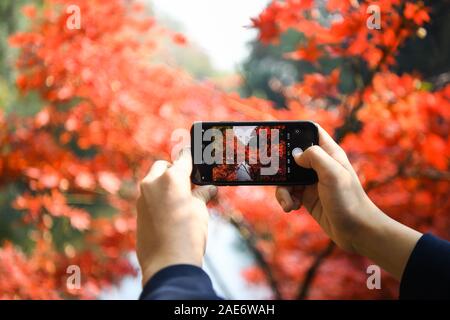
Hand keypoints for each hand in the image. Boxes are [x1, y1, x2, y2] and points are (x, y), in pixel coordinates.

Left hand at [136, 148, 216, 285]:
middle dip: (174, 170)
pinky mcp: (138, 211)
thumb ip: (201, 195)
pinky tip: (171, 211)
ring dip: (165, 184)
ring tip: (182, 198)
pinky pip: (149, 196)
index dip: (191, 156)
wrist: (167, 263)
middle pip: (163, 166)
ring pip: (154, 181)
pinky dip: (159, 198)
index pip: (183, 158)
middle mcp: (153, 183)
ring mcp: (142, 197)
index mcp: (172, 177)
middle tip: (189, 183)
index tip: (195, 155)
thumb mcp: (200, 211)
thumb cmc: (188, 234)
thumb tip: (208, 189)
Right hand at [275, 124, 420, 278]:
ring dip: (282, 189)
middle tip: (273, 173)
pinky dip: (286, 199)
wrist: (356, 231)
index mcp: (329, 153)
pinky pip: (288, 193)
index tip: (277, 135)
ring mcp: (312, 181)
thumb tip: (296, 154)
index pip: (311, 132)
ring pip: (287, 177)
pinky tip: (291, 207)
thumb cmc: (349, 201)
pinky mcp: (306, 197)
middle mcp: (319, 165)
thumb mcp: (333, 173)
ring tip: (288, 201)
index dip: (295, 131)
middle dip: (281, 165)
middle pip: (292, 155)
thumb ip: (314, 156)